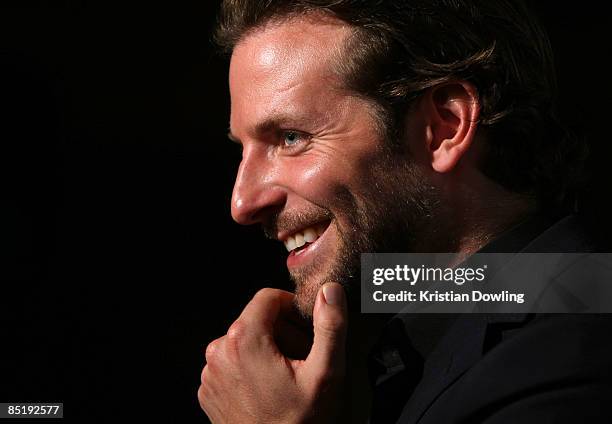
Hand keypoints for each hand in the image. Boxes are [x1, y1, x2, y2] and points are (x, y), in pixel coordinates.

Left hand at [198, 282, 347, 422]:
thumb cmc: (300, 423)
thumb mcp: (326, 374)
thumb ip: (330, 326)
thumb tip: (329, 290)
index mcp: (243, 339)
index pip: (268, 297)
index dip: (292, 309)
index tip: (306, 331)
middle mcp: (218, 351)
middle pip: (256, 319)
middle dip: (282, 333)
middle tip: (302, 361)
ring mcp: (211, 373)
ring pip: (245, 341)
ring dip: (267, 351)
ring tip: (286, 380)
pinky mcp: (209, 390)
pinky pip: (233, 363)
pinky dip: (251, 369)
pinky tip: (268, 391)